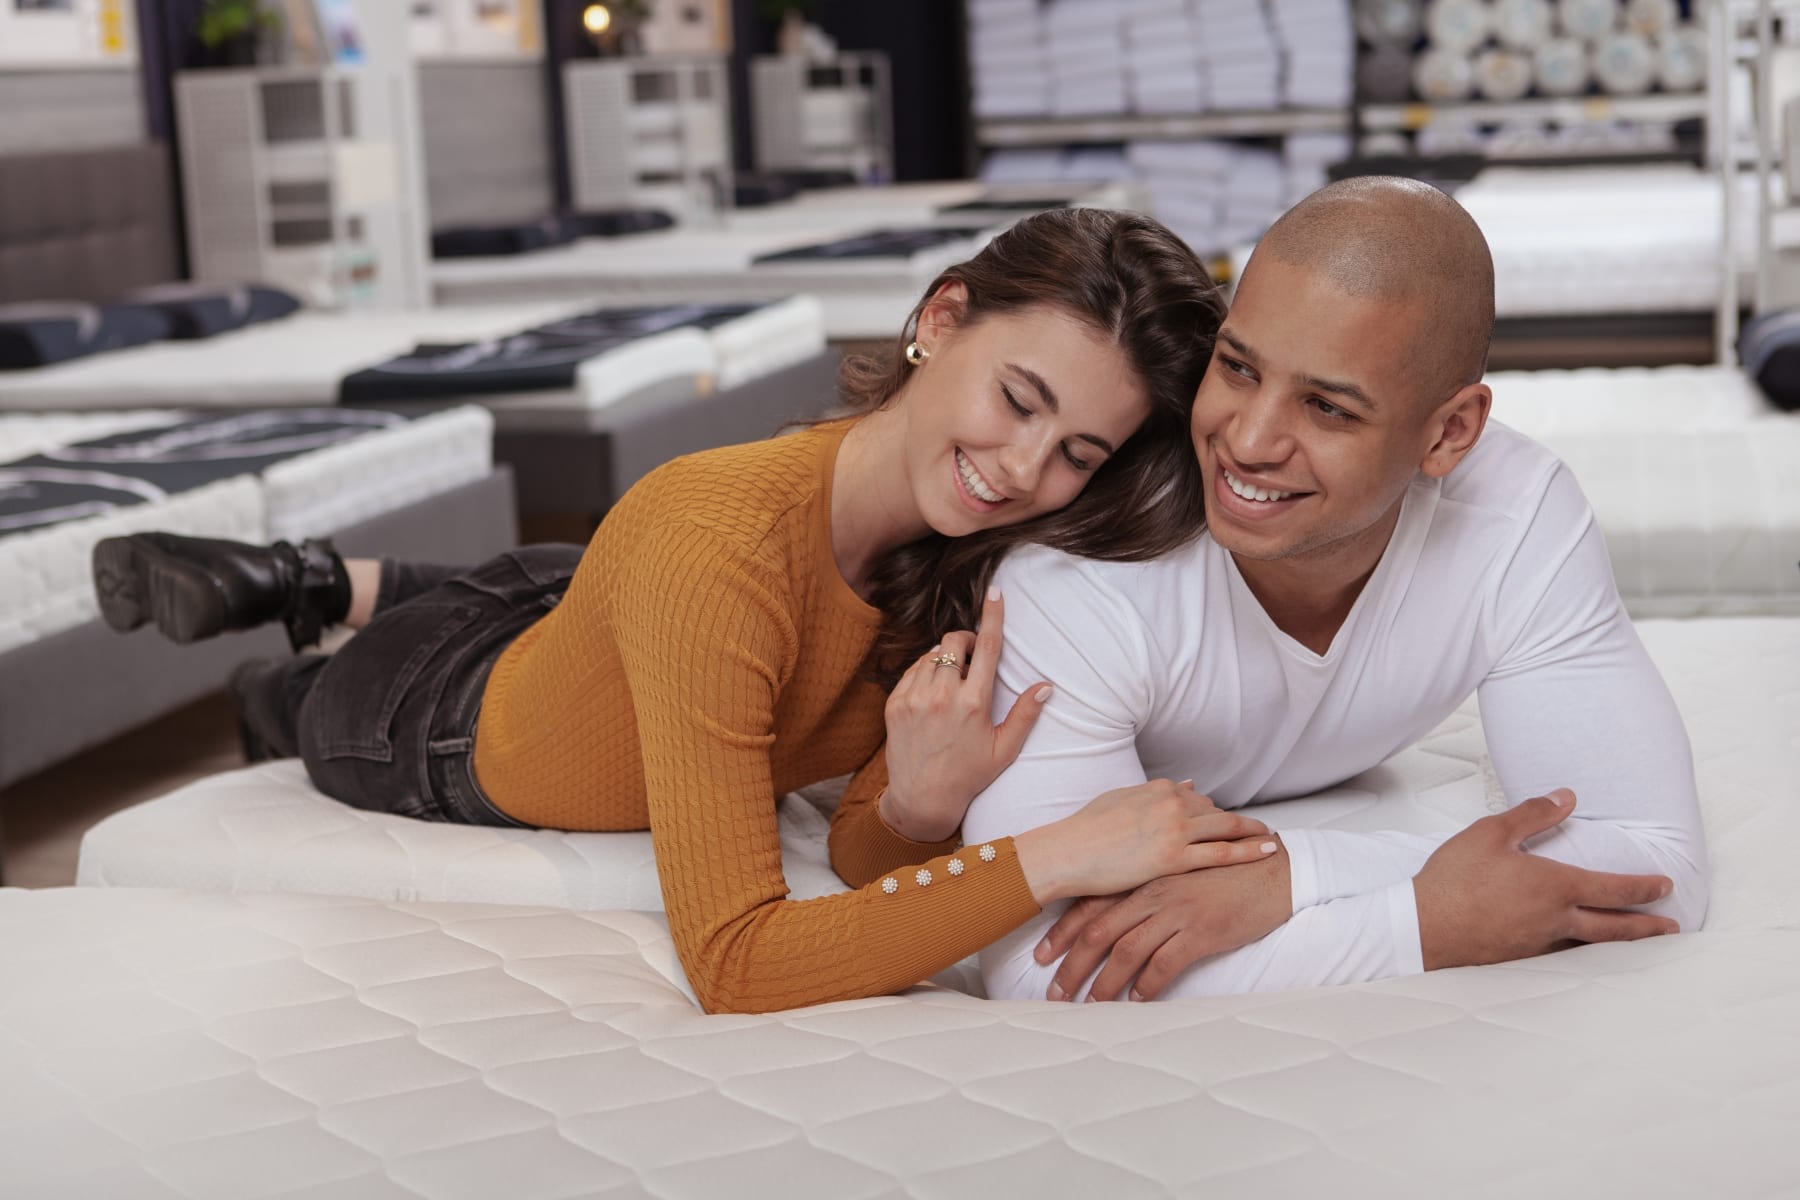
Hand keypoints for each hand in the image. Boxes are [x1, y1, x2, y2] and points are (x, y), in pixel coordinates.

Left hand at [880, 586, 1050, 842]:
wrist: (922, 798)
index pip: (986, 646)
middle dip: (964, 640)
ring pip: (930, 654)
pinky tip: (933, 691)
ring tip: (952, 681)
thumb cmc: (969, 775)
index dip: (993, 615)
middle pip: (953, 642)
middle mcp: (942, 696)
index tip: (995, 592)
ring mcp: (914, 698)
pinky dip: (924, 671)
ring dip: (944, 658)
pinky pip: (912, 670)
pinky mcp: (895, 703)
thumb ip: (1025, 714)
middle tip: (971, 653)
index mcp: (974, 704)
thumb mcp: (1004, 749)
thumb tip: (1047, 685)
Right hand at [1014, 779, 1276, 905]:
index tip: (1228, 822)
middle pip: (1215, 812)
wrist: (1067, 853)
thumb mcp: (1120, 800)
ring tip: (1271, 839)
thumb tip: (1188, 784)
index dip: (1212, 812)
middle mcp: (1170, 803)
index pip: (1195, 798)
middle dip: (1239, 823)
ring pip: (1225, 828)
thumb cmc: (1085, 831)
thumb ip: (1153, 795)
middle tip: (1262, 830)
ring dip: (1252, 832)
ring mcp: (1175, 828)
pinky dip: (1248, 851)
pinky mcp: (1174, 857)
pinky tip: (1267, 850)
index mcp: (1156, 789)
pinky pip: (1221, 853)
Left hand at [1033, 840, 1291, 1001]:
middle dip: (1072, 965)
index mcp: (1143, 876)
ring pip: (1126, 951)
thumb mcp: (1177, 871)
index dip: (1062, 932)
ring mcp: (1177, 911)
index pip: (1090, 905)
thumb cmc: (1222, 872)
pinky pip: (1164, 964)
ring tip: (1090, 1005)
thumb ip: (1145, 886)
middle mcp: (1153, 892)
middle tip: (1054, 992)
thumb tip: (1112, 914)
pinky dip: (1146, 987)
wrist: (1272, 871)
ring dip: (1104, 983)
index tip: (1041, 957)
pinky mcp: (1202, 931)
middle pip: (1098, 932)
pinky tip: (1137, 1002)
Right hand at [1414, 788, 1678, 970]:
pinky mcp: (1521, 956)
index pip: (1614, 889)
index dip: (1645, 887)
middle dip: (1648, 926)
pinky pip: (1561, 951)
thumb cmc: (1457, 876)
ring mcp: (1540, 943)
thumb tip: (1567, 797)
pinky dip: (1580, 947)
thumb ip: (1533, 814)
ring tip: (1635, 939)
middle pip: (1615, 927)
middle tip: (1672, 926)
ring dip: (1620, 941)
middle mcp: (1556, 919)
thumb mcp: (1492, 832)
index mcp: (1555, 886)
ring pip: (1591, 943)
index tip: (1666, 884)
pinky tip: (1576, 943)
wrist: (1423, 926)